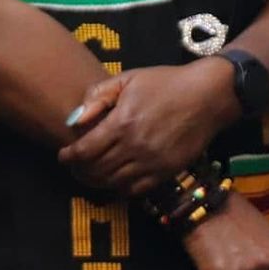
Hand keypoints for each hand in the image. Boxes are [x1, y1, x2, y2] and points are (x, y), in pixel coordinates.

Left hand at [59, 61, 236, 193]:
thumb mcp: (126, 80)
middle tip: (73, 167)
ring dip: (98, 181)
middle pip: (97, 171)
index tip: (62, 156)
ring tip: (90, 174)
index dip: (69, 157)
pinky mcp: (169, 171)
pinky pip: (138, 189)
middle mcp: (136, 147)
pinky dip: (122, 188)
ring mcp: (154, 162)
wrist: (207, 96)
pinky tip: (115, 179)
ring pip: (115, 183)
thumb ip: (97, 97)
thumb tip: (75, 119)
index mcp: (122, 123)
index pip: (85, 151)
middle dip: (79, 171)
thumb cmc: (164, 83)